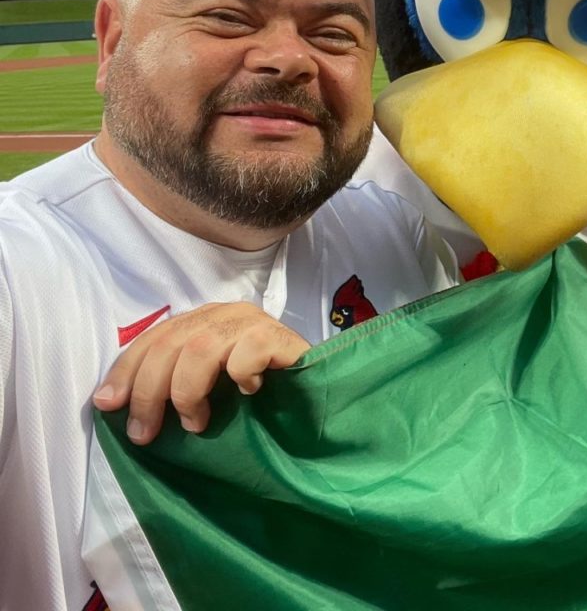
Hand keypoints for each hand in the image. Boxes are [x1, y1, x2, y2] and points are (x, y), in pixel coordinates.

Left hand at [92, 301, 309, 444]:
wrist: (318, 396)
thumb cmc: (257, 394)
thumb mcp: (207, 385)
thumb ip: (172, 381)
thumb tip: (112, 401)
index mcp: (204, 320)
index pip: (155, 335)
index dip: (127, 369)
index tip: (107, 404)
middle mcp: (226, 314)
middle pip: (172, 343)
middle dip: (149, 391)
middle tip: (145, 433)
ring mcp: (254, 323)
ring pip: (201, 348)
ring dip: (188, 391)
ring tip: (196, 422)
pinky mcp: (279, 337)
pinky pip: (245, 354)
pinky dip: (239, 377)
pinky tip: (249, 393)